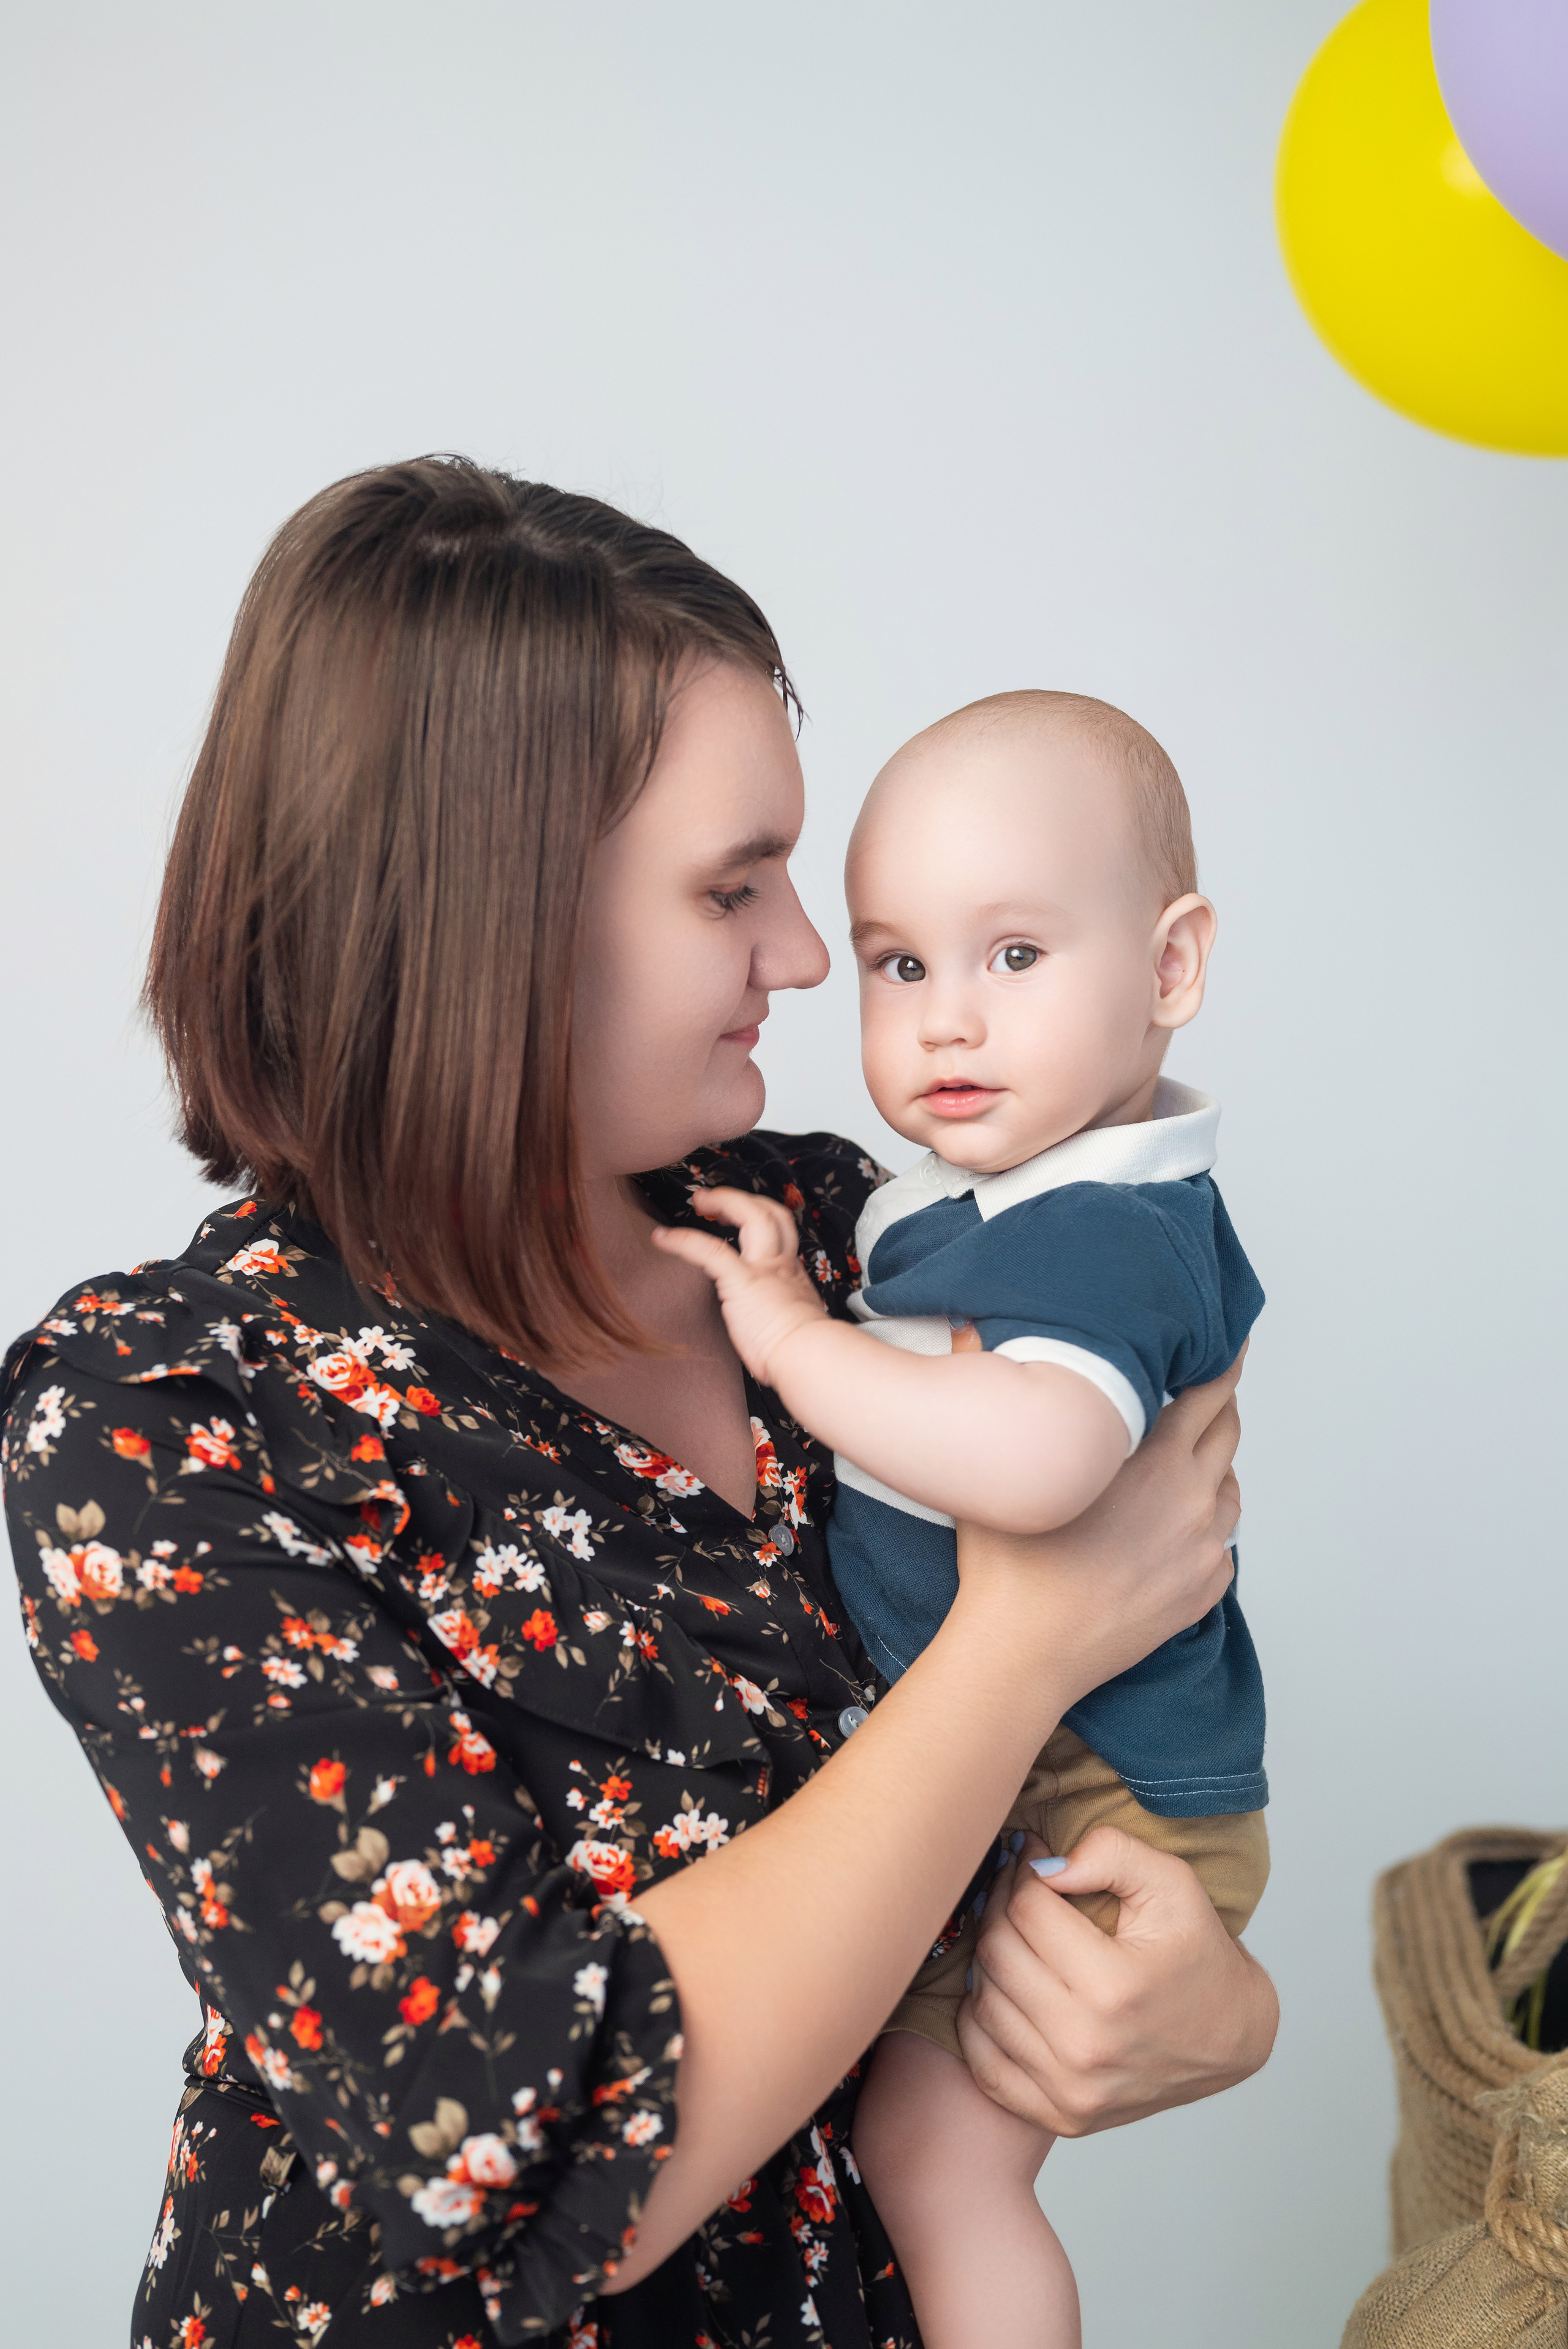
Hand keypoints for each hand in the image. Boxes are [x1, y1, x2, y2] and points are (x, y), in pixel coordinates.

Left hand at [650, 1187, 827, 1385]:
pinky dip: (683, 1240)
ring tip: (700, 1200)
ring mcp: (763, 1268)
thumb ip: (782, 1316)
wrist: (808, 1356)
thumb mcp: (796, 1326)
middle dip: (744, 1200)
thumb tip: (772, 1328)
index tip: (744, 1225)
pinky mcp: (741, 1280)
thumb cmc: (801, 1353)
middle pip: (771, 1214)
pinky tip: (662, 1237)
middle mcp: (780, 1264)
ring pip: (752, 1215)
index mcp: (791, 1276)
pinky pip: (709, 1249)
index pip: (781, 1237)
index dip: (763, 1223)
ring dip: (725, 1201)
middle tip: (716, 1200)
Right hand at [950, 1349, 1243, 1704]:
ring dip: (1213, 1468)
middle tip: (1202, 1390)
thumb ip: (994, 1388)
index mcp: (1155, 1461)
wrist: (1024, 1654)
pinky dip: (1206, 1526)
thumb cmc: (1010, 1566)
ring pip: (1230, 1490)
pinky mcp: (1203, 1591)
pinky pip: (1222, 1544)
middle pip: (1228, 1433)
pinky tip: (1172, 1526)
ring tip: (1182, 1463)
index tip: (1226, 1345)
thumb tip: (966, 1328)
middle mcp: (1192, 1500)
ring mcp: (1203, 1550)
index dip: (1221, 1363)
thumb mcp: (997, 1467)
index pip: (1209, 1393)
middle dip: (1218, 1406)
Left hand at [957, 1826, 1277, 2134]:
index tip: (1031, 1856)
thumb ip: (1111, 1853)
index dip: (1022, 1870)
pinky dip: (980, 2023)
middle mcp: (1086, 2047)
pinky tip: (1004, 1990)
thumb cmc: (1199, 1955)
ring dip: (988, 1958)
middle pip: (998, 1953)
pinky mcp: (1062, 2117)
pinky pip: (985, 2064)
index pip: (1027, 1910)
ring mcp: (1071, 2090)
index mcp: (1114, 1987)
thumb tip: (1045, 1866)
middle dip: (998, 1905)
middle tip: (1016, 1886)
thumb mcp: (1173, 1885)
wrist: (1231, 2038)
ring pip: (983, 2002)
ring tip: (1014, 1934)